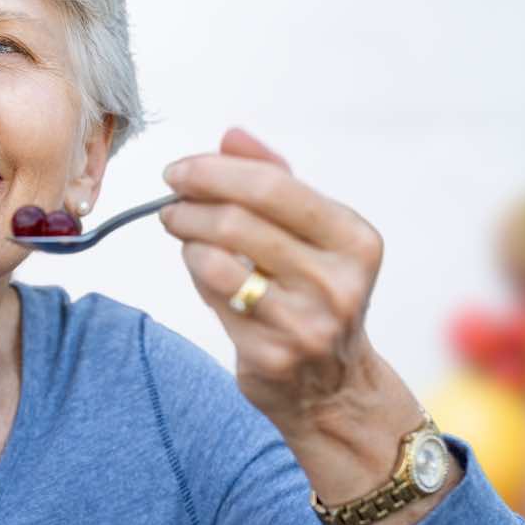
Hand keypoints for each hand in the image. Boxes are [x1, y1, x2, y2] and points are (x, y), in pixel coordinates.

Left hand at [158, 128, 454, 524]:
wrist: (332, 388)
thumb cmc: (314, 294)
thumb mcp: (313, 234)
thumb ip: (274, 179)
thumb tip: (231, 136)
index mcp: (355, 240)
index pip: (272, 186)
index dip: (214, 171)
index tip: (179, 170)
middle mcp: (338, 281)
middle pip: (237, 221)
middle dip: (190, 204)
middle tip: (169, 202)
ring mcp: (306, 322)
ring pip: (217, 260)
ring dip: (186, 238)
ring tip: (179, 230)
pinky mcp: (271, 353)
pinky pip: (213, 299)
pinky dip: (197, 275)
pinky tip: (200, 268)